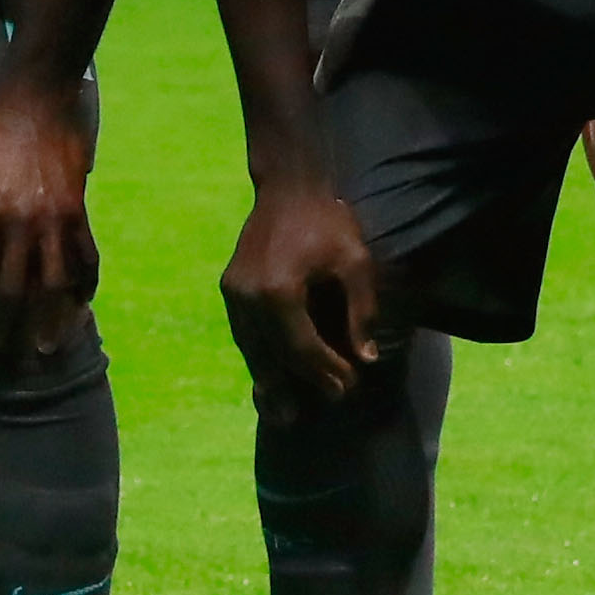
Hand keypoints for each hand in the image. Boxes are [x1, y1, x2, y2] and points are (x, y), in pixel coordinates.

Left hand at [0, 73, 100, 355]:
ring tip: (45, 345)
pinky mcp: (78, 210)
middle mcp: (22, 222)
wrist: (36, 100)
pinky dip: (85, 284)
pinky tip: (81, 305)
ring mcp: (55, 218)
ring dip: (49, 318)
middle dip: (5, 325)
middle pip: (13, 289)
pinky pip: (85, 256)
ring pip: (54, 282)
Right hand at [218, 179, 383, 399]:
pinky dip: (258, 354)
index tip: (349, 385)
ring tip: (288, 408)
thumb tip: (365, 358)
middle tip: (329, 400)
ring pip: (252, 348)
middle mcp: (248, 297)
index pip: (302, 348)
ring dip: (272, 378)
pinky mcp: (229, 287)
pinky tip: (272, 372)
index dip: (325, 371)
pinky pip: (243, 332)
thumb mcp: (354, 263)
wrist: (287, 186)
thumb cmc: (327, 221)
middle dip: (301, 382)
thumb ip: (360, 312)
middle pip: (273, 354)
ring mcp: (233, 293)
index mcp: (279, 291)